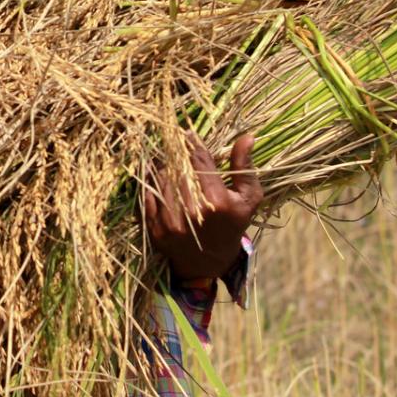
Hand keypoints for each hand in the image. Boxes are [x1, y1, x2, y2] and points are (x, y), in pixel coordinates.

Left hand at [144, 132, 262, 284]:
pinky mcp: (155, 228)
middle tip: (175, 143)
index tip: (188, 133)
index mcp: (217, 202)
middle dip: (176, 153)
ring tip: (168, 159)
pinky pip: (148, 194)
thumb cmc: (232, 225)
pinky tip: (156, 174)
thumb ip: (244, 167)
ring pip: (161, 178)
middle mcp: (192, 212)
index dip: (192, 143)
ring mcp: (171, 221)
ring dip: (163, 165)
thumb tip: (247, 137)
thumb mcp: (248, 198)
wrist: (208, 263)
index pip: (200, 161)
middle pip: (177, 167)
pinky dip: (150, 181)